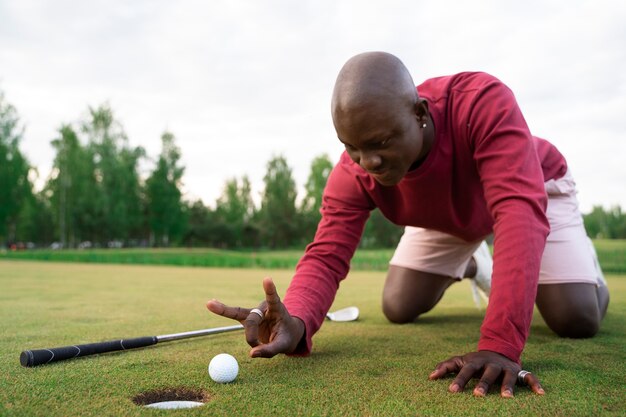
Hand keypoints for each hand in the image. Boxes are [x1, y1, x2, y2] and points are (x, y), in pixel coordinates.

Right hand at [206, 277, 304, 357]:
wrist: (285, 334)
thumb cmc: (286, 337)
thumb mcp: (283, 345)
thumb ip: (269, 350)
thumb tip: (251, 354)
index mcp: (277, 309)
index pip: (273, 298)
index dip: (269, 289)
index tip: (267, 278)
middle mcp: (264, 307)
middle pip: (253, 320)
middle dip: (252, 336)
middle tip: (256, 348)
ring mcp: (255, 311)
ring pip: (246, 322)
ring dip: (250, 337)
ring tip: (257, 345)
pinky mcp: (246, 317)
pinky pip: (233, 314)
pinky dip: (222, 310)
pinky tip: (210, 304)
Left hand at [428, 351, 544, 397]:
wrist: (498, 349)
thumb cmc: (475, 361)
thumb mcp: (461, 361)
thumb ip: (446, 367)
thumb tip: (430, 377)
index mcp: (475, 362)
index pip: (465, 371)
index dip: (459, 381)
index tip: (451, 391)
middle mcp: (491, 364)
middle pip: (487, 374)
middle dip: (483, 384)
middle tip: (478, 396)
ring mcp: (506, 368)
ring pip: (508, 377)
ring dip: (507, 387)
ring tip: (506, 398)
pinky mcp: (519, 371)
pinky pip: (529, 378)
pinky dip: (535, 384)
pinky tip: (541, 394)